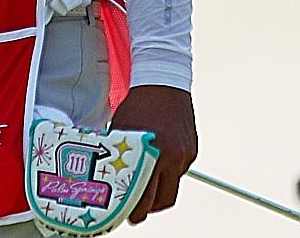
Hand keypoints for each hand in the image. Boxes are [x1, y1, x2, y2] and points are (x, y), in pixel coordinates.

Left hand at [110, 84, 197, 223]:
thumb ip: (120, 152)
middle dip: (148, 209)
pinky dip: (166, 175)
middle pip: (164, 199)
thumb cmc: (137, 104)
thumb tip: (108, 173)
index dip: (136, 209)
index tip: (127, 216)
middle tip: (134, 214)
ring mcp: (186, 155)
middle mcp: (174, 157)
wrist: (163, 83)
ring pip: (172, 186)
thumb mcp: (122, 129)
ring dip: (158, 193)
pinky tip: (154, 170)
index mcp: (154, 153)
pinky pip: (178, 172)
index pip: (146, 193)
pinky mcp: (192, 150)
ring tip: (142, 194)